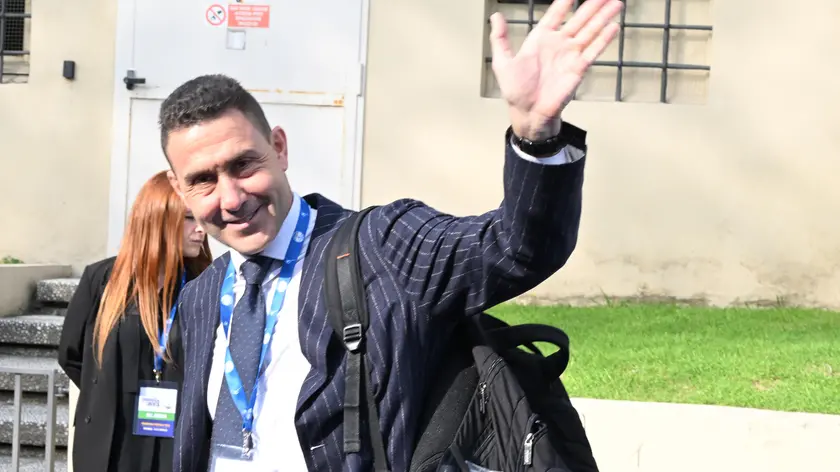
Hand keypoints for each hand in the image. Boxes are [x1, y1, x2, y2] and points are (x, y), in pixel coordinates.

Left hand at [489, 0, 623, 139]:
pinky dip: (603, 40)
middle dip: (592, 5)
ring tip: (615, 3)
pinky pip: (593, 51)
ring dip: (603, 17)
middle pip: (578, 19)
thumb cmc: (516, 91)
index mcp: (540, 39)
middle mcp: (558, 44)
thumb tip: (495, 17)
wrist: (528, 113)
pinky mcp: (578, 69)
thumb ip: (500, 38)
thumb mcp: (502, 62)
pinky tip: (614, 27)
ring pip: (590, 31)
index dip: (565, 1)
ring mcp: (570, 55)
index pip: (556, 14)